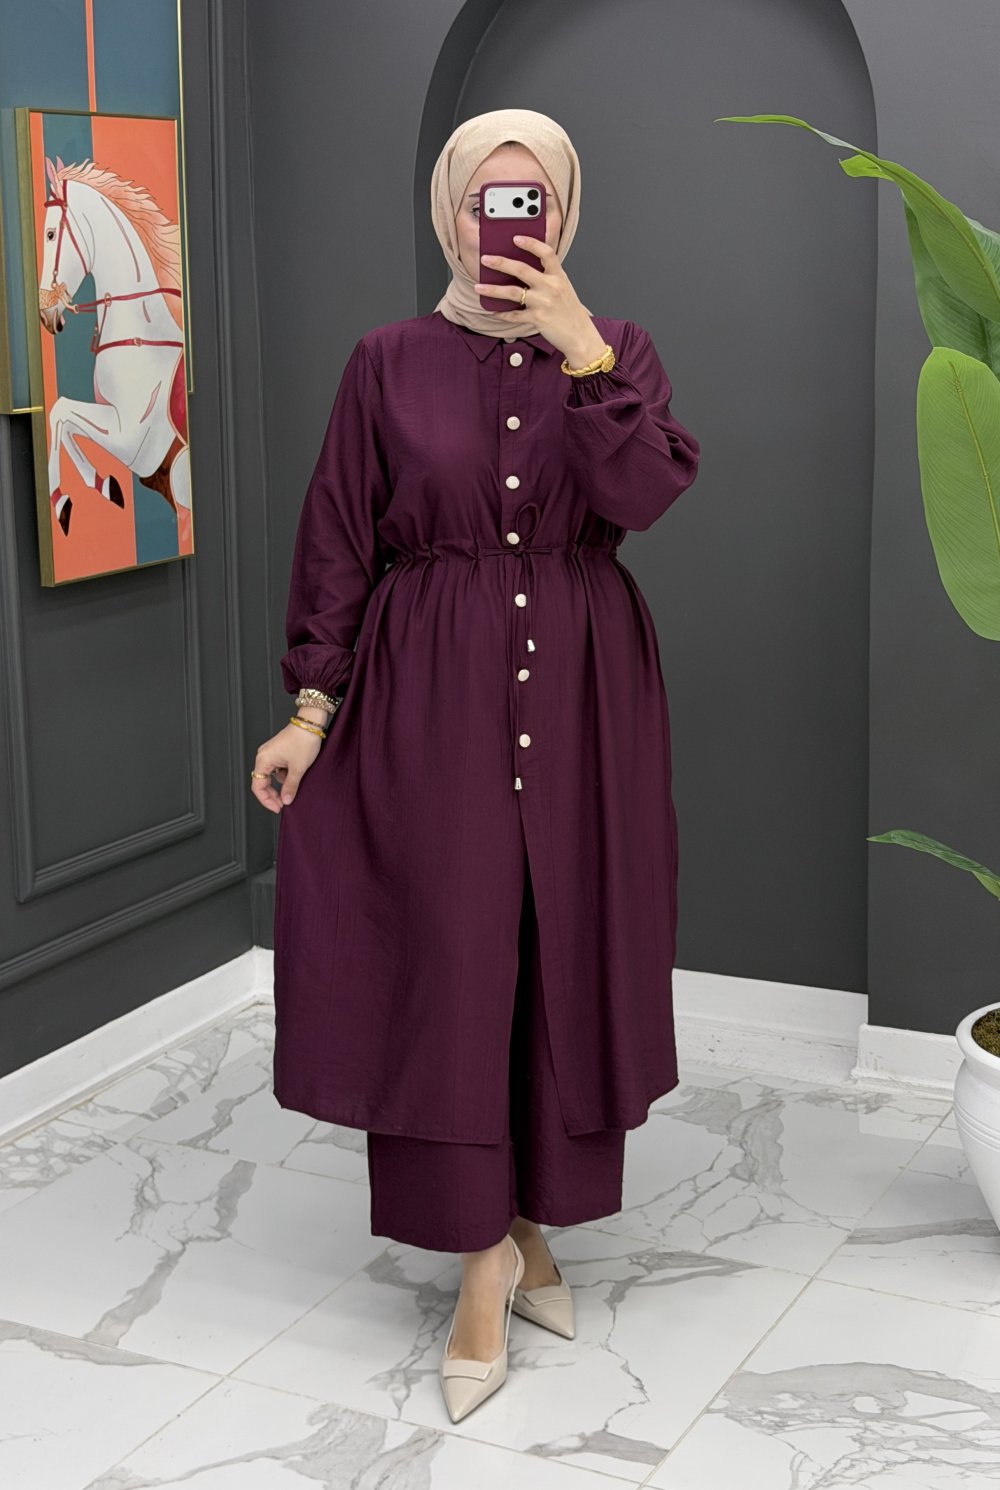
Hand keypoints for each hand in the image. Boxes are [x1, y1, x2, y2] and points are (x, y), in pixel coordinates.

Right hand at [250, 722, 322, 813]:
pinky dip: (286, 774)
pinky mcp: (278, 752)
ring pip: (272, 776)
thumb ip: (290, 786)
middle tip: (284, 803)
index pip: (258, 786)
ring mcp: (270, 754)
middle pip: (263, 782)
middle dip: (273, 794)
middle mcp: (263, 756)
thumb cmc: (303, 741)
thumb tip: (286, 800)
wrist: (311, 723)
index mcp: (263, 759)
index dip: (266, 800)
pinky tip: (297, 773)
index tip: (277, 808)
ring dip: (282, 783)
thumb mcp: (298, 768)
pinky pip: (278, 769)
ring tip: (296, 783)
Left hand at [474, 235, 606, 365]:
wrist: (580, 335)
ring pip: (512, 292)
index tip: (516, 238)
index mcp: (558, 276)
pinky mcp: (538, 319)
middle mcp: (551, 287)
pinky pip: (514, 315)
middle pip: (522, 269)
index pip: (546, 253)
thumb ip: (547, 276)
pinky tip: (492, 310)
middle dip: (501, 263)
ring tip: (478, 287)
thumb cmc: (569, 311)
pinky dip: (502, 313)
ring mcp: (544, 303)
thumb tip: (521, 269)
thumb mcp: (563, 287)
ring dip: (493, 289)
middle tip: (485, 259)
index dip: (531, 243)